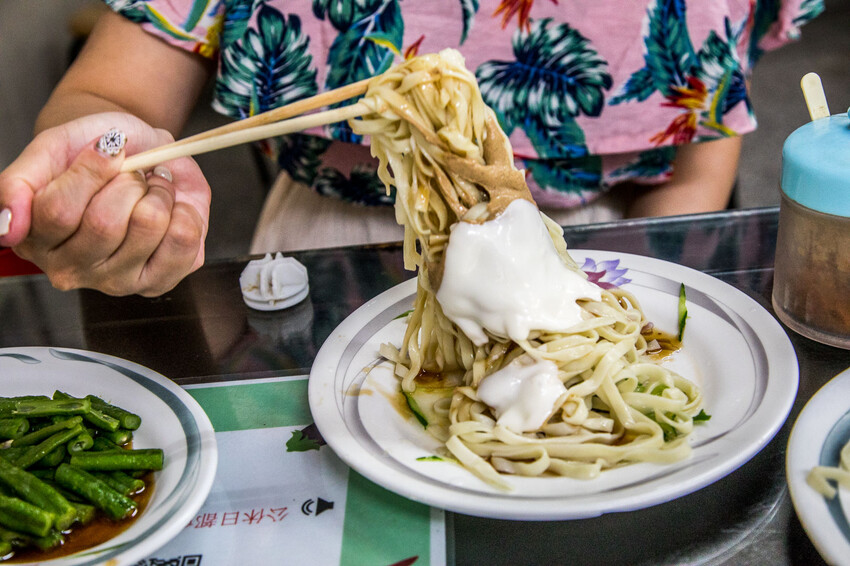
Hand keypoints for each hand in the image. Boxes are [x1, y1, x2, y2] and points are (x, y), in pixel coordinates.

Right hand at [0, 112, 210, 295]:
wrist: (138, 153)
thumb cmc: (92, 152)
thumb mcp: (50, 149)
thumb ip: (17, 183)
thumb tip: (7, 227)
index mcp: (35, 239)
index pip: (59, 211)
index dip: (91, 171)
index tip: (107, 148)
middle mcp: (72, 269)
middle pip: (105, 223)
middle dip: (127, 182)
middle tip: (131, 174)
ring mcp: (116, 282)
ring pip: (148, 227)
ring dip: (159, 193)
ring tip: (151, 188)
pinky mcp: (159, 282)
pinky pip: (184, 241)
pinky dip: (185, 211)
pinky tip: (172, 209)